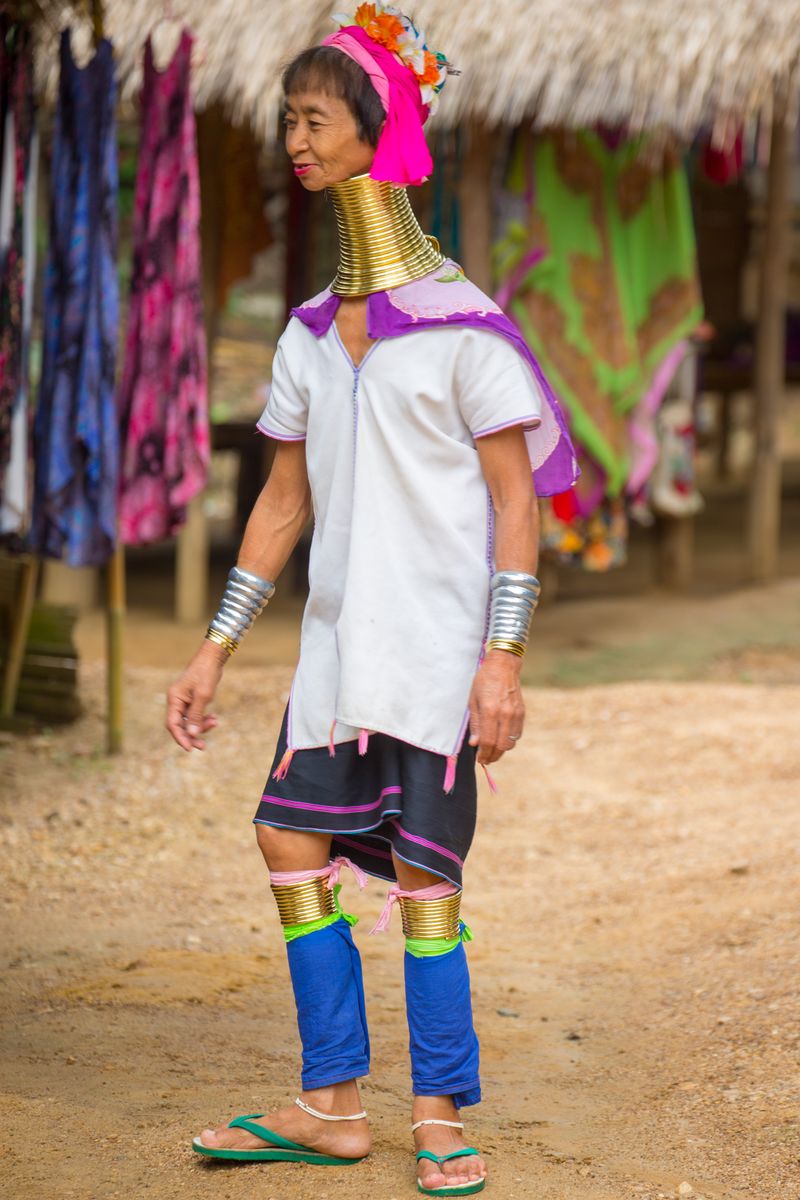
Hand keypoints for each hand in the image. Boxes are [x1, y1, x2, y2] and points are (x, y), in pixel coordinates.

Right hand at [165, 641, 226, 750]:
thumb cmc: (206, 674)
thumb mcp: (203, 696)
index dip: (180, 737)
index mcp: (174, 699)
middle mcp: (176, 701)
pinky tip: (214, 719)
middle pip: (180, 725)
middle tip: (203, 746)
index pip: (172, 724)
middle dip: (191, 736)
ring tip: (216, 722)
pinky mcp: (193, 700)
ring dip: (201, 726)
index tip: (190, 748)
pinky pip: (195, 715)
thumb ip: (196, 716)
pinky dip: (204, 719)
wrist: (213, 658)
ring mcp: (184, 701)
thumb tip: (191, 734)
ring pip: (189, 721)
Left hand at [468, 650, 524, 765]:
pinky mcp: (522, 713)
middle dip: (493, 756)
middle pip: (501, 746)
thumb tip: (475, 743)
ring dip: (501, 750)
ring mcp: (515, 714)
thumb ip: (475, 724)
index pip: (488, 742)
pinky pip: (517, 734)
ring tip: (493, 750)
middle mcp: (505, 714)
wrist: (503, 666)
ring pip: (511, 742)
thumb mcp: (473, 700)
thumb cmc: (484, 681)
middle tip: (486, 759)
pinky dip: (509, 740)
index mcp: (490, 711)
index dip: (483, 754)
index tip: (480, 759)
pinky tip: (502, 738)